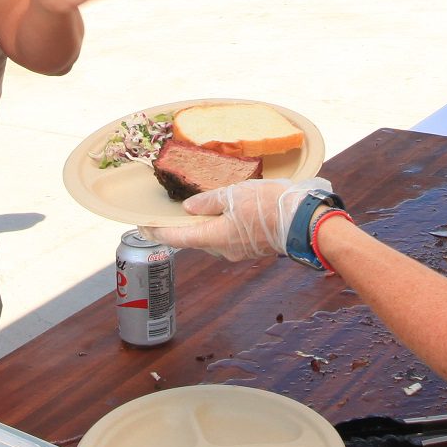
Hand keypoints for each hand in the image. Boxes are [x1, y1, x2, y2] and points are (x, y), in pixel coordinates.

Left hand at [143, 177, 334, 263]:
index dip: (157, 231)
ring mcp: (238, 251)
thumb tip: (190, 207)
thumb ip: (209, 202)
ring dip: (203, 226)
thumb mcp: (235, 194)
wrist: (304, 222)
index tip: (142, 225)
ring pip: (213, 238)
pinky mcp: (251, 248)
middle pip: (194, 239)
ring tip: (195, 209)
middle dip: (181, 227)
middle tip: (168, 213)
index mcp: (214, 237)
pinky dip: (220, 226)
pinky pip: (228, 237)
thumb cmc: (270, 205)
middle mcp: (223, 250)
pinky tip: (223, 213)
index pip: (177, 237)